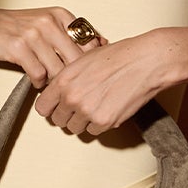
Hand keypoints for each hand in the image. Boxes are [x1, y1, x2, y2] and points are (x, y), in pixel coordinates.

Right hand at [0, 7, 88, 87]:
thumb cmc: (14, 28)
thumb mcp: (46, 24)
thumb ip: (71, 34)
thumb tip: (102, 44)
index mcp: (59, 14)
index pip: (89, 42)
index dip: (89, 63)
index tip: (84, 72)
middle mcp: (49, 21)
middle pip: (76, 60)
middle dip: (72, 77)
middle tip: (67, 85)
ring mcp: (33, 34)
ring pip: (58, 70)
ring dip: (54, 81)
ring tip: (48, 81)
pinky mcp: (18, 47)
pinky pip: (39, 74)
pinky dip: (38, 82)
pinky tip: (34, 79)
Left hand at [34, 30, 180, 135]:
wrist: (145, 62)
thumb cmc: (119, 57)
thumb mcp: (83, 60)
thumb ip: (67, 77)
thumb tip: (58, 91)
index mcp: (64, 80)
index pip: (42, 107)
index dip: (50, 107)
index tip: (56, 106)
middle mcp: (72, 97)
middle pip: (58, 120)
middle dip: (67, 115)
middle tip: (80, 106)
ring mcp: (87, 111)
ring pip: (74, 128)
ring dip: (83, 120)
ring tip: (95, 105)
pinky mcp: (104, 121)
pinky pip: (93, 131)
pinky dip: (99, 123)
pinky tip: (107, 108)